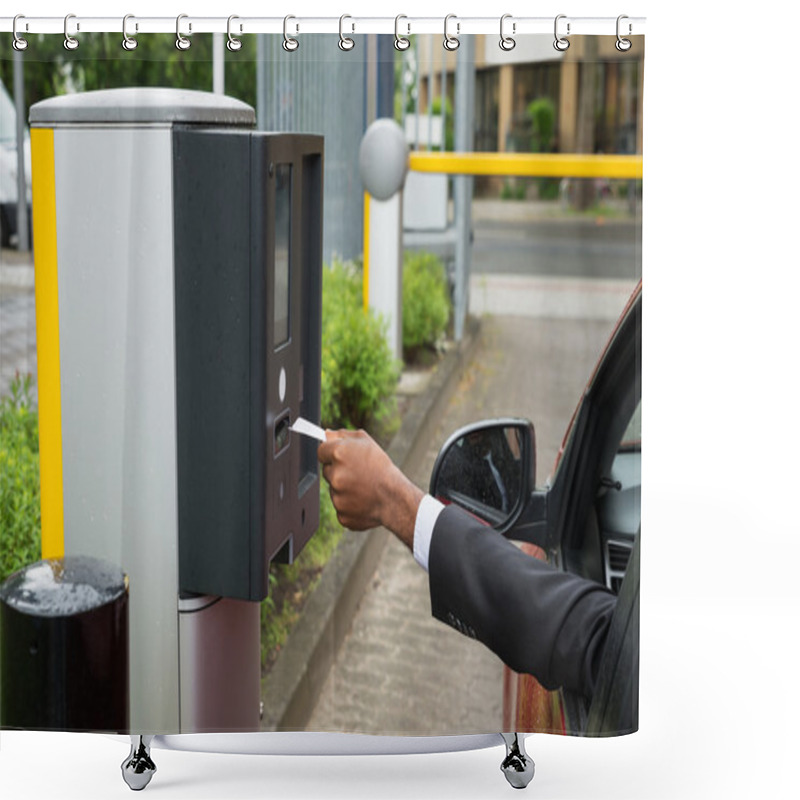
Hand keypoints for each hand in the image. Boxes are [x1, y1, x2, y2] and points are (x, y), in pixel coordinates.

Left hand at [318, 429, 422, 548]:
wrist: (395, 498)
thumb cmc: (383, 469)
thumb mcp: (367, 442)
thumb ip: (342, 435)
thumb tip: (326, 435)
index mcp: (339, 454)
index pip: (320, 451)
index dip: (330, 453)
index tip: (339, 457)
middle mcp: (335, 475)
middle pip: (326, 470)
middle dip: (338, 470)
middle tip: (357, 472)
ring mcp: (336, 496)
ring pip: (334, 489)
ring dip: (343, 487)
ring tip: (363, 486)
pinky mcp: (341, 513)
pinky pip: (340, 505)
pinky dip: (349, 503)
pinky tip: (363, 499)